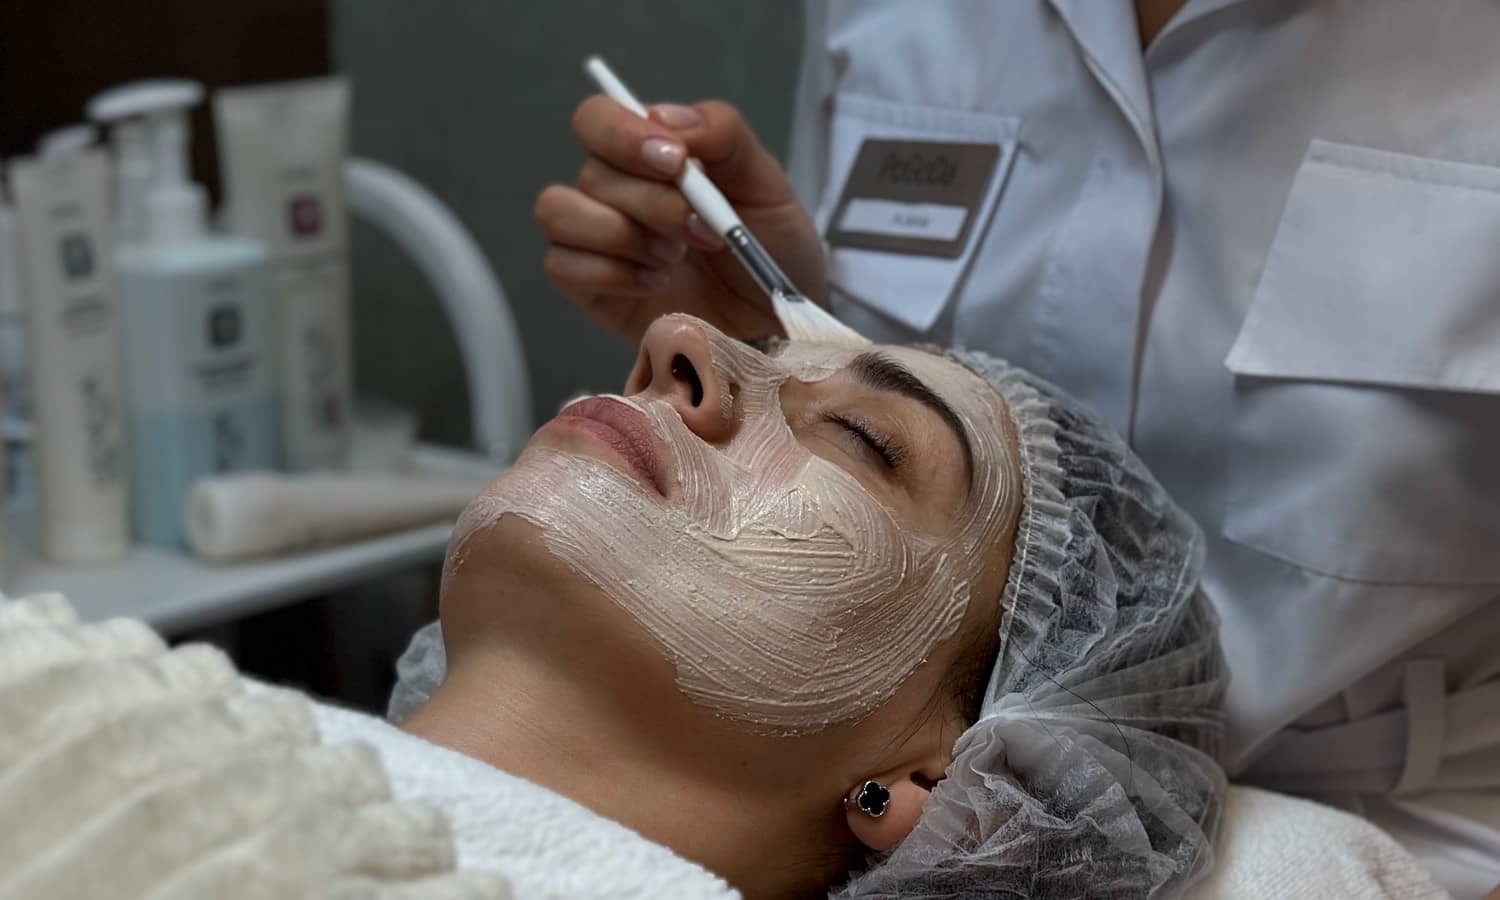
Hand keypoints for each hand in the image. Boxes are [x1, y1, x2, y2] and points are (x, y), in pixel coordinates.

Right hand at [536, 96, 826, 343]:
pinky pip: (563, 265)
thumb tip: (666, 118)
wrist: (781, 318)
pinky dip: (611, 272)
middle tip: (700, 231)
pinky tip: (655, 283)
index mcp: (650, 153)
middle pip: (590, 172)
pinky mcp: (591, 287)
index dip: (625, 135)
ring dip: (622, 235)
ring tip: (675, 258)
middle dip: (650, 202)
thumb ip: (724, 136)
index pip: (598, 119)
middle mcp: (615, 191)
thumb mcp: (767, 183)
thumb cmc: (773, 246)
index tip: (676, 163)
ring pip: (560, 212)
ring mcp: (598, 239)